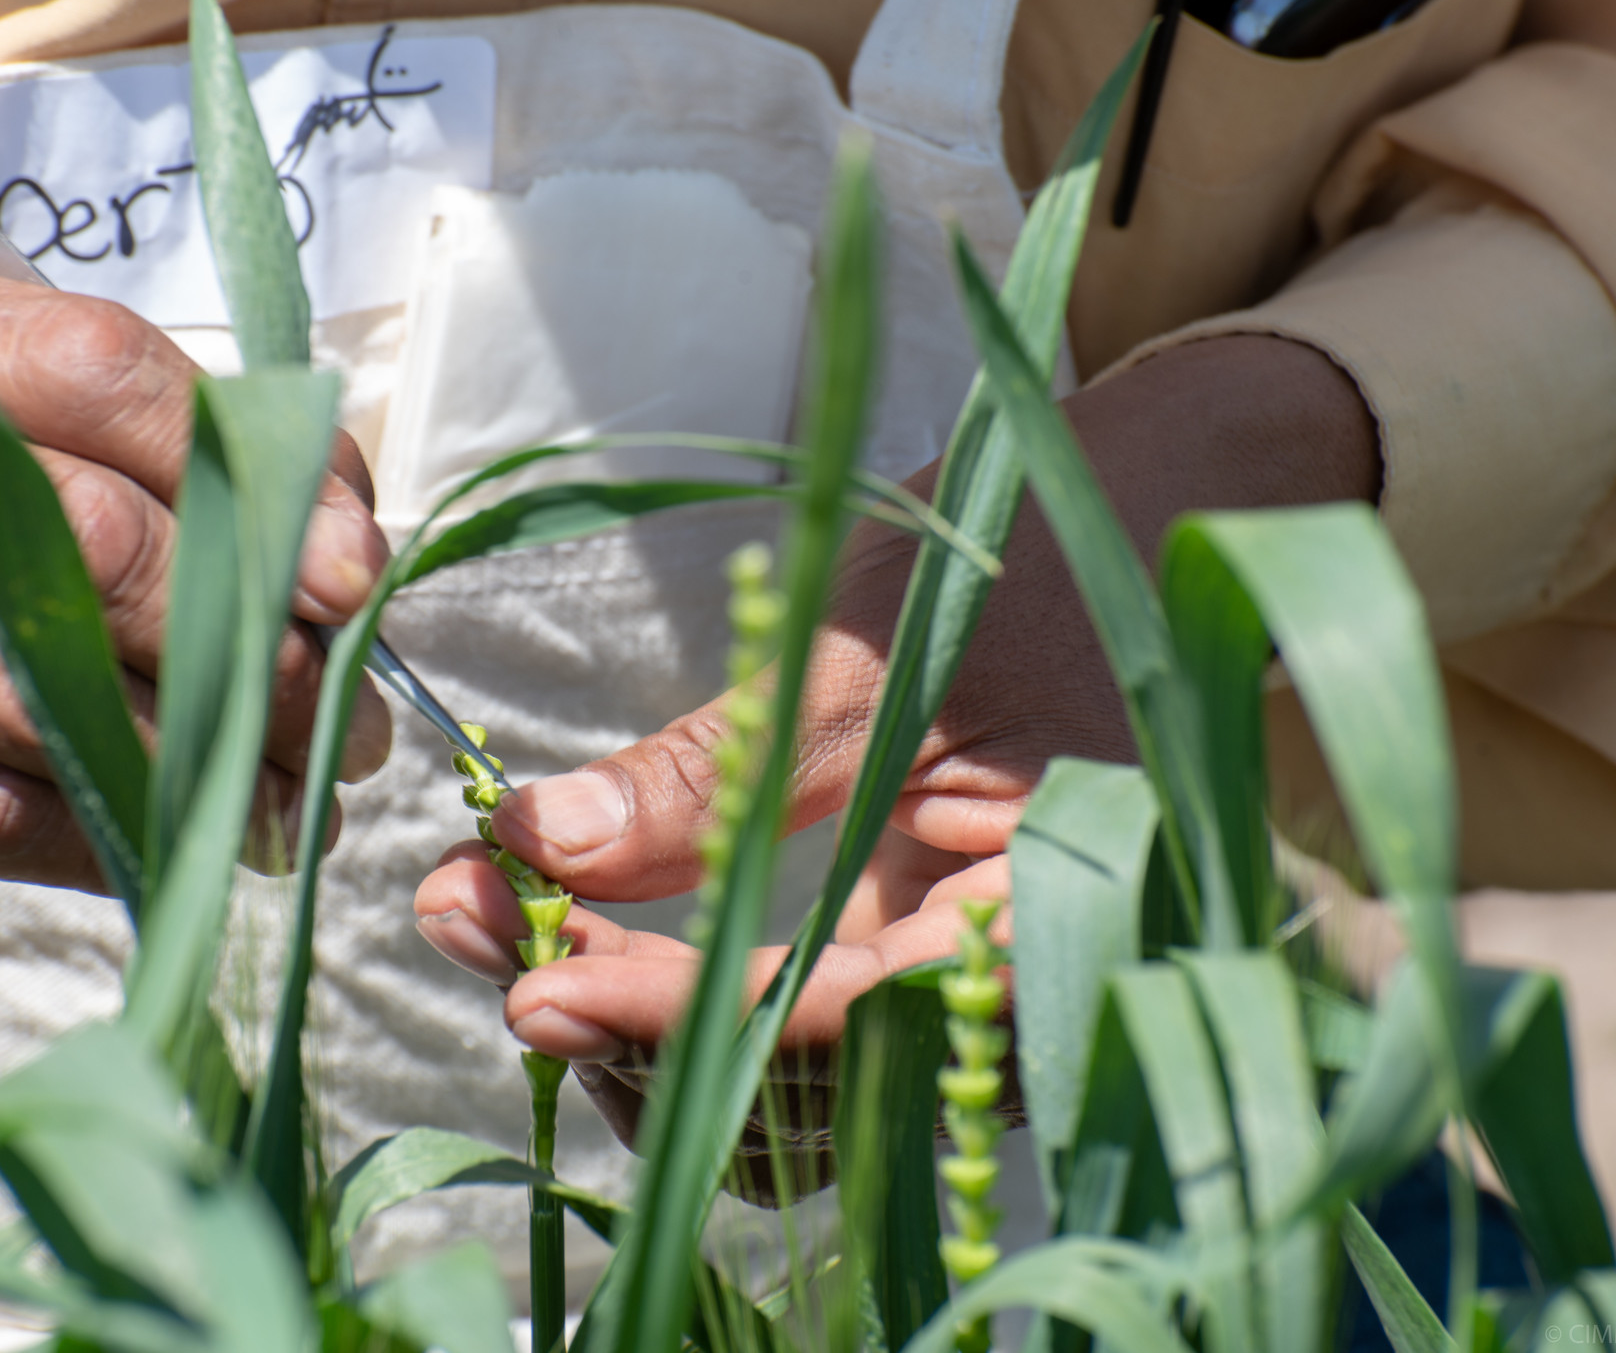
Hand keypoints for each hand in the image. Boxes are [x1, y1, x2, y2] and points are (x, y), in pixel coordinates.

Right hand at [0, 266, 390, 989]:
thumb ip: (152, 458)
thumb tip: (347, 540)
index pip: (97, 364)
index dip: (258, 474)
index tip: (357, 574)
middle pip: (95, 537)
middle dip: (259, 644)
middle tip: (348, 717)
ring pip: (53, 689)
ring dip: (215, 758)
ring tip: (299, 793)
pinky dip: (123, 831)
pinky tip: (194, 840)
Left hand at [415, 336, 1378, 1088]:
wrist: (1147, 528)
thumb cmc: (1030, 565)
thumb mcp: (861, 652)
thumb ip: (717, 770)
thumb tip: (535, 839)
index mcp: (1041, 916)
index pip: (844, 1018)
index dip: (681, 1016)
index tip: (534, 985)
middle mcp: (1004, 989)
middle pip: (796, 1088)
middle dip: (619, 1024)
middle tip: (468, 921)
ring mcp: (952, 981)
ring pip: (777, 1081)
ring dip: (625, 1015)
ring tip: (492, 912)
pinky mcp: (904, 952)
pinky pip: (782, 1021)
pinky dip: (670, 985)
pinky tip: (576, 916)